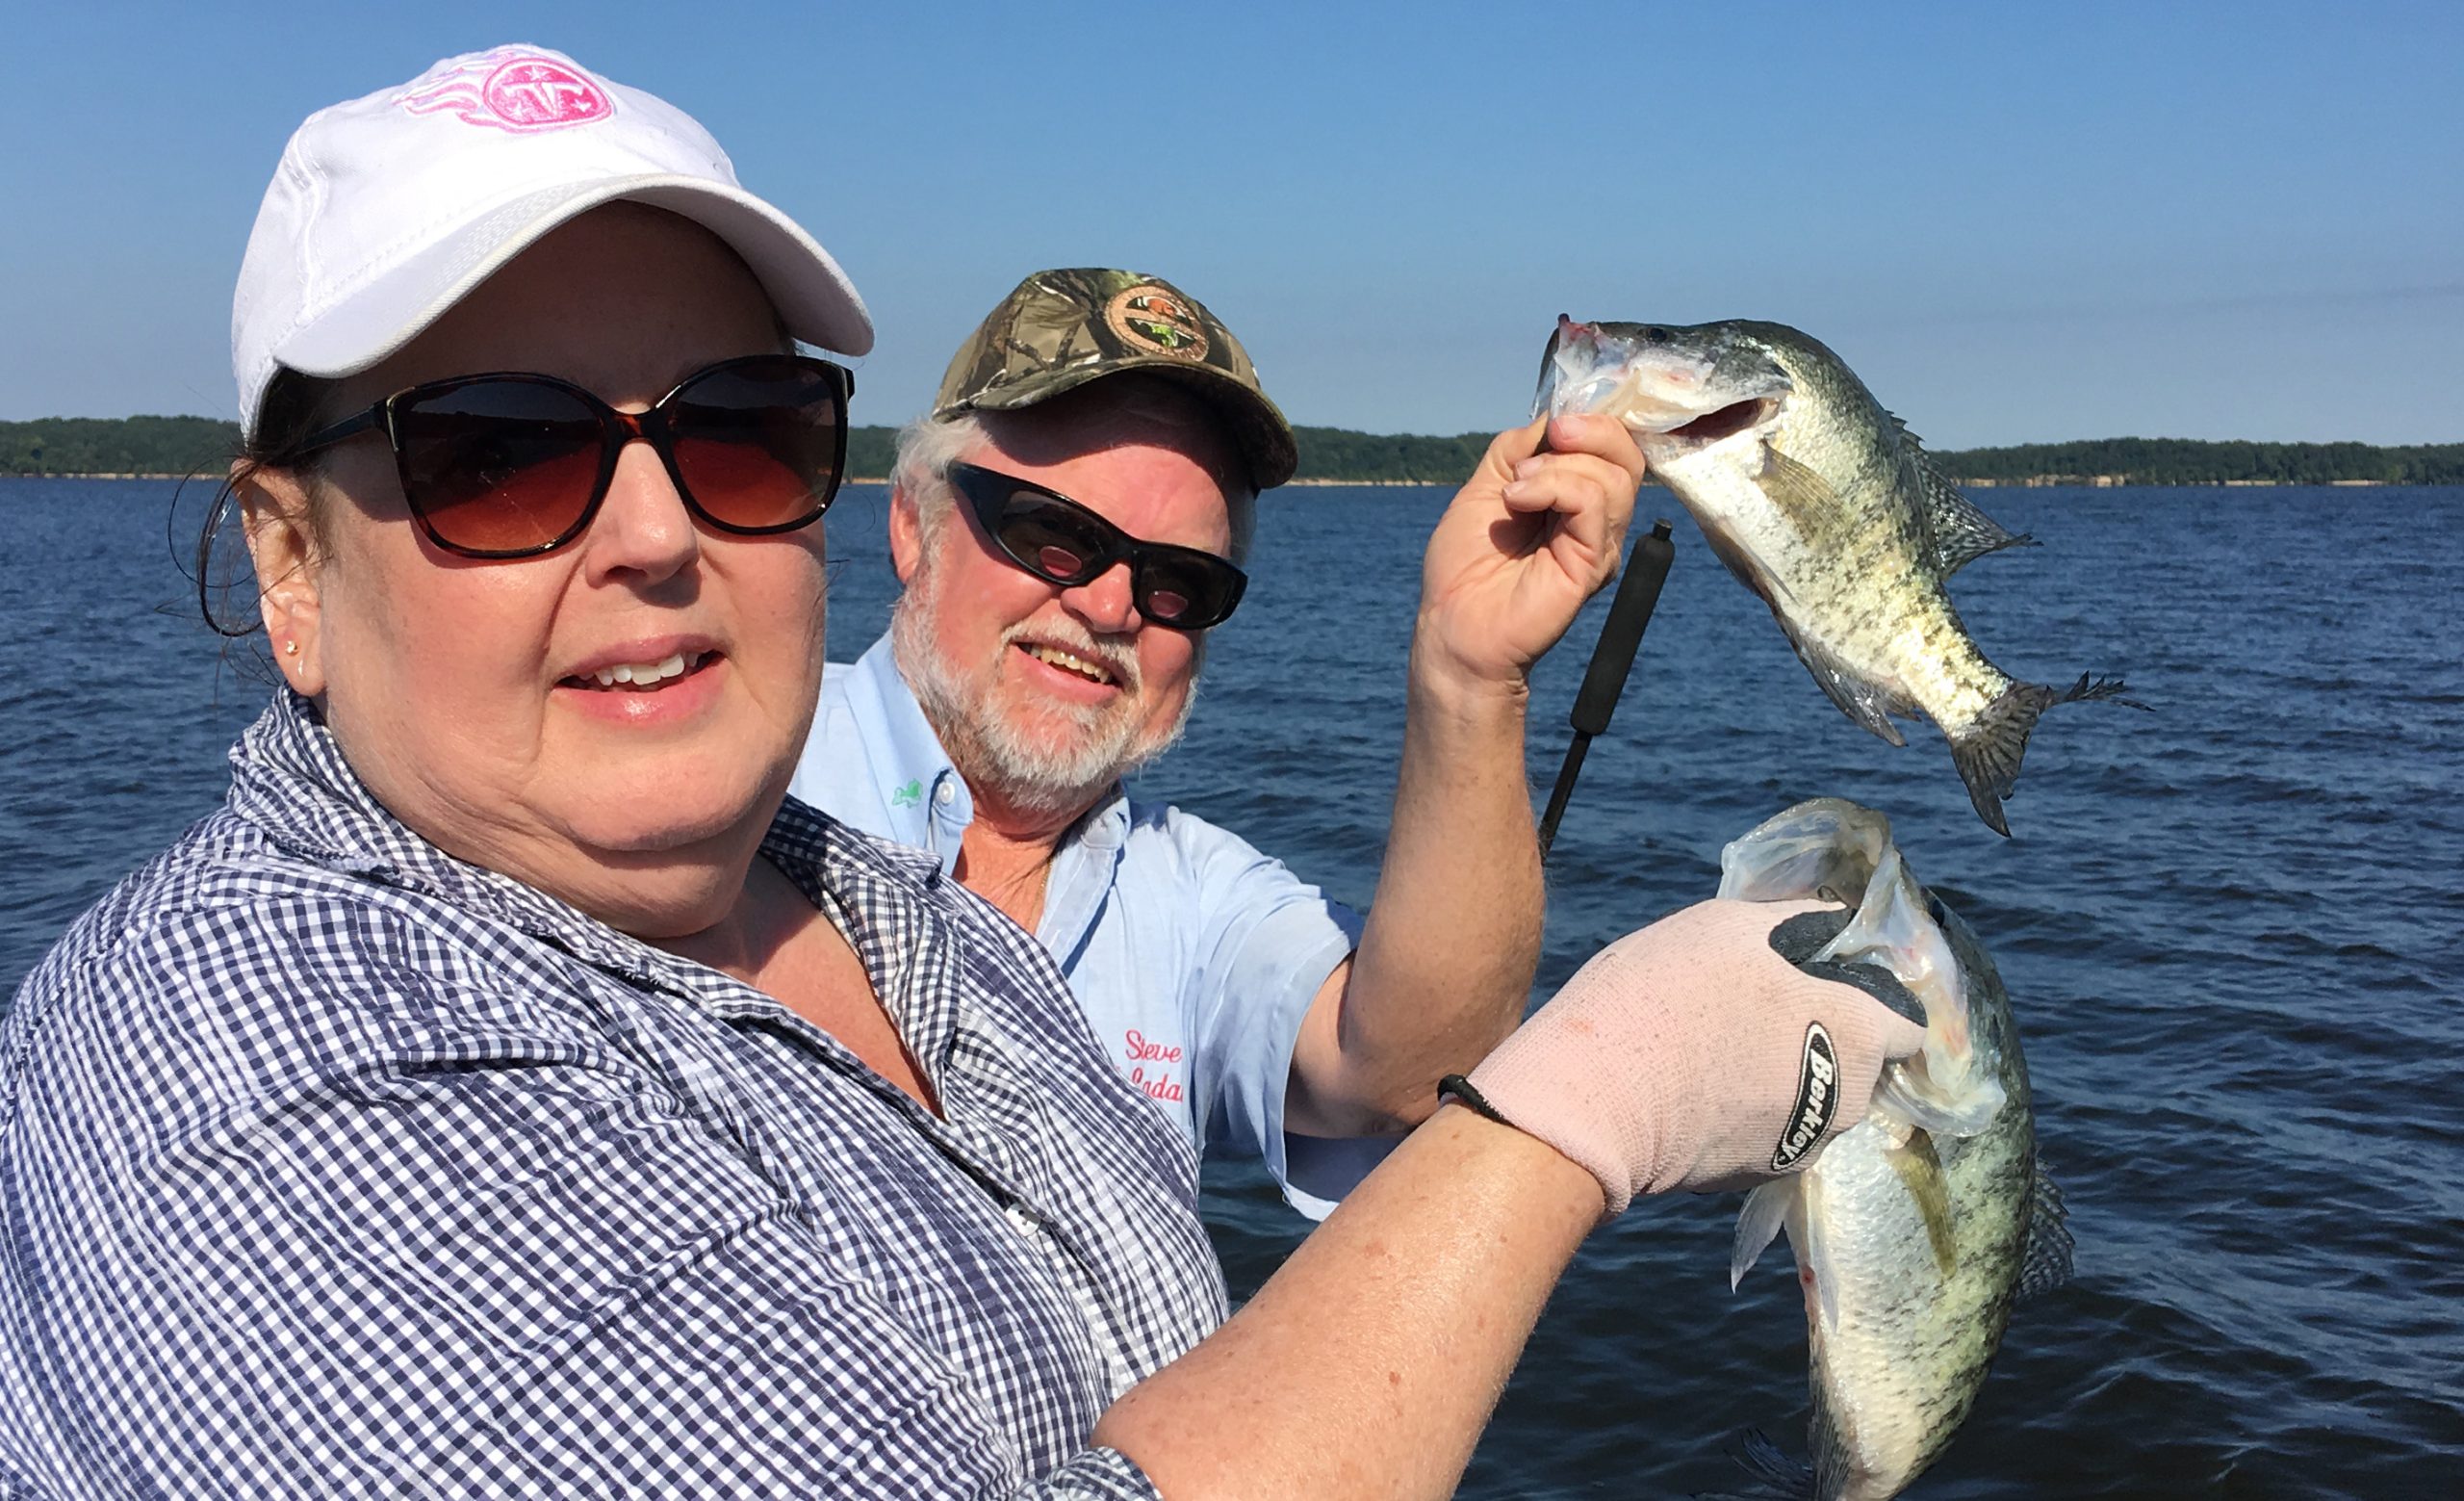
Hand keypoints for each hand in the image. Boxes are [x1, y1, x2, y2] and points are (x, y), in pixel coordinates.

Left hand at [1412, 413, 1647, 693]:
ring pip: (1615, 475)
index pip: (1612, 445)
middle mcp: (1596, 520)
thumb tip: (1554, 420)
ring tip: (1516, 489)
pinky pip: (1594, 503)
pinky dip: (1555, 486)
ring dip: (1559, 465)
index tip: (1555, 422)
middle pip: (1626, 454)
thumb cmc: (1465, 566)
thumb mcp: (1486, 486)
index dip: (1592, 420)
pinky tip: (1517, 501)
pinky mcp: (1593, 562)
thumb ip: (1520, 449)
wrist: (1454, 625)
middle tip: (1549, 440)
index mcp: (1575, 499)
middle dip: (1589, 431)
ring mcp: (1599, 542)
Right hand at [1461, 899, 1928, 1214]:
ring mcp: (1808, 1143)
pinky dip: (1757, 1113)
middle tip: (1766, 1012)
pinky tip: (1707, 1090)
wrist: (1598, 1099)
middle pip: (1861, 1062)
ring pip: (1819, 1101)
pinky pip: (1779, 1133)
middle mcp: (1850, 1096)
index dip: (1876, 1000)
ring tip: (1727, 1052)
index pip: (1908, 1022)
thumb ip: (1797, 923)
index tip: (1835, 985)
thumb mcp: (1730, 926)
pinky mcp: (1764, 1175)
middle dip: (1830, 1039)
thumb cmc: (1664, 994)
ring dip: (1793, 1077)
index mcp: (1859, 1028)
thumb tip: (1831, 920)